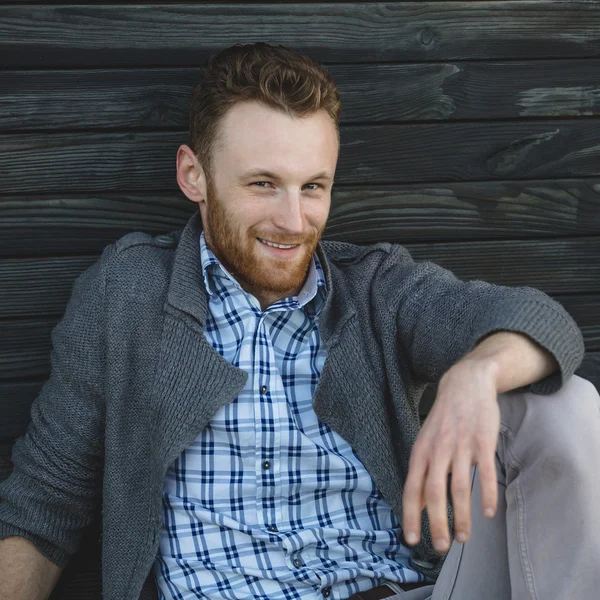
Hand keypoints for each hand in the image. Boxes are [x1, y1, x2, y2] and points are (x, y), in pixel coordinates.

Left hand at [402, 358, 499, 552]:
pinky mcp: (483, 442)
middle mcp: (438, 450)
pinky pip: (485, 473)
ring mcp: (460, 446)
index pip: (411, 488)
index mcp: (421, 451)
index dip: (410, 515)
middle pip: (434, 492)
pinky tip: (488, 512)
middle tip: (440, 547)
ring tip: (463, 537)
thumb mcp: (426, 441)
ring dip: (462, 516)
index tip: (412, 539)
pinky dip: (486, 495)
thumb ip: (423, 471)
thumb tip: (419, 505)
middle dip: (436, 523)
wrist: (465, 385)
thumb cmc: (444, 419)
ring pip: (459, 488)